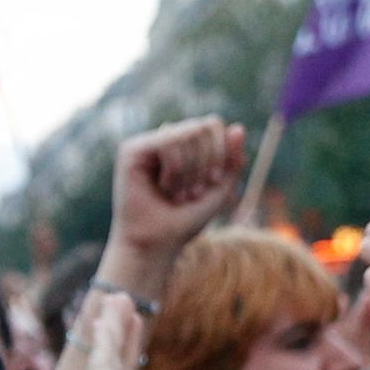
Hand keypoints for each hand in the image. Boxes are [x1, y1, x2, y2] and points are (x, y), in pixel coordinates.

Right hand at [34, 287, 184, 369]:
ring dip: (111, 327)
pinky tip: (111, 314)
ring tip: (118, 298)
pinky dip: (107, 336)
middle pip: (107, 369)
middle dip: (113, 335)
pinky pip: (103, 361)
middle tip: (117, 305)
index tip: (126, 339)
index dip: (120, 360)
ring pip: (104, 360)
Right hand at [98, 118, 245, 296]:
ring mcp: (147, 143)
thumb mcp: (219, 190)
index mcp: (183, 145)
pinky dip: (175, 170)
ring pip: (188, 133)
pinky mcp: (132, 150)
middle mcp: (164, 139)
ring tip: (177, 195)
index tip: (212, 182)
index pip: (212, 124)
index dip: (221, 151)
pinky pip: (168, 142)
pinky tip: (163, 188)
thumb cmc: (184, 220)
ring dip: (190, 172)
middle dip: (207, 162)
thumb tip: (238, 128)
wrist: (157, 244)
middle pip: (203, 126)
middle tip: (193, 193)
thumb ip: (231, 161)